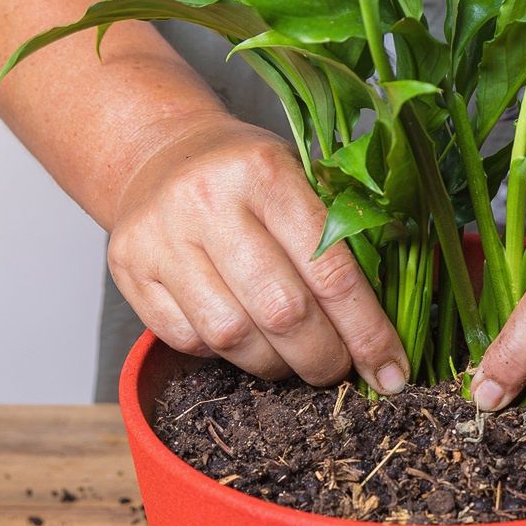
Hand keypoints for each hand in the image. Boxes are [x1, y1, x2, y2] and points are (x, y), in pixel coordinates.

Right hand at [107, 113, 408, 392]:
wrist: (160, 153)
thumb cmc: (249, 175)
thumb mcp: (303, 177)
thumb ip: (346, 237)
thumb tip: (396, 325)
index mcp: (266, 173)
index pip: (331, 271)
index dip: (367, 333)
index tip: (391, 373)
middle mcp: (208, 201)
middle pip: (282, 312)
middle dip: (323, 359)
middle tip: (341, 371)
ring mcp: (161, 237)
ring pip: (232, 336)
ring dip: (275, 365)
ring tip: (294, 359)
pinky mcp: (128, 270)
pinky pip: (188, 340)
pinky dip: (226, 355)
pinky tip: (246, 339)